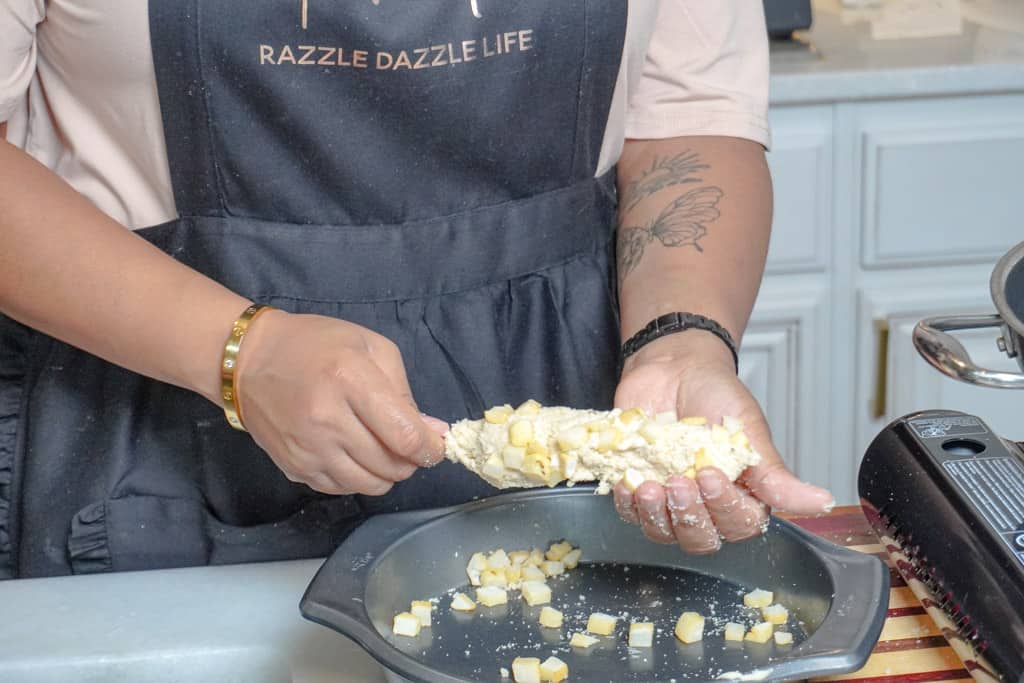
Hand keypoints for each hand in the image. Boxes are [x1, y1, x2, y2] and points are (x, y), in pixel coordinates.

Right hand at [233, 310, 446, 494]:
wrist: (248, 360)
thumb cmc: (315, 344)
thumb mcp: (369, 346)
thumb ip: (404, 390)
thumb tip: (433, 431)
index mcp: (350, 379)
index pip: (404, 436)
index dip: (430, 449)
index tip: (435, 446)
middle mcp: (327, 420)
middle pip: (390, 466)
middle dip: (411, 461)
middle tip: (407, 444)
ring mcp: (308, 449)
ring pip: (368, 485)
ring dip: (386, 474)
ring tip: (382, 450)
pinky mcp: (294, 467)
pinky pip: (341, 489)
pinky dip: (357, 478)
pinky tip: (354, 454)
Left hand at [612, 332, 833, 552]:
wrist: (673, 366)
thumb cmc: (715, 393)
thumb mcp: (748, 429)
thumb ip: (775, 473)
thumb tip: (820, 501)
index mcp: (741, 493)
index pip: (740, 524)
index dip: (725, 507)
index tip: (711, 474)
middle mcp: (706, 504)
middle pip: (701, 539)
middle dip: (689, 515)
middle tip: (679, 481)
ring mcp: (670, 499)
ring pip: (664, 533)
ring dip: (655, 516)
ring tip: (648, 486)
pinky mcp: (638, 488)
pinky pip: (630, 515)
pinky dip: (627, 505)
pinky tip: (626, 484)